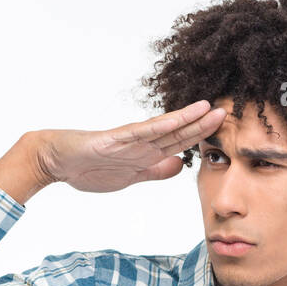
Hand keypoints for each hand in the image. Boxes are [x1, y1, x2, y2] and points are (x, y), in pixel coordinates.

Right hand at [35, 100, 226, 192]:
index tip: (225, 130)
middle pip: (179, 133)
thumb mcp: (131, 176)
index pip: (181, 144)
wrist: (57, 160)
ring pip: (165, 129)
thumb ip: (156, 171)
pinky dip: (161, 125)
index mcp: (146, 153)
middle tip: (229, 112)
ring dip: (188, 120)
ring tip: (210, 108)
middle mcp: (142, 143)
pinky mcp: (115, 139)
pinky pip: (142, 131)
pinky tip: (178, 119)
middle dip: (204, 125)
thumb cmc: (88, 167)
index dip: (202, 136)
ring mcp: (130, 140)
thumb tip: (181, 165)